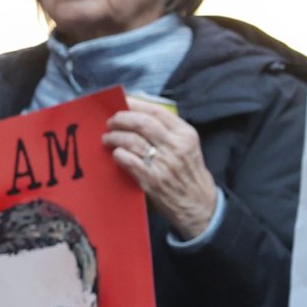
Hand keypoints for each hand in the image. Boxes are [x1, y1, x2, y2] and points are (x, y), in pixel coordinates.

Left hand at [105, 106, 219, 239]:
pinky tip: (115, 154)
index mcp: (186, 134)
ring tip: (107, 138)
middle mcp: (176, 146)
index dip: (135, 104)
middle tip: (110, 122)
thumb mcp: (188, 147)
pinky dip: (118, 154)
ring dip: (115, 137)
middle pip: (142, 123)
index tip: (122, 102)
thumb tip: (137, 116)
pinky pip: (129, 161)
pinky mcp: (152, 180)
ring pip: (132, 141)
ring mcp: (164, 163)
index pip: (157, 111)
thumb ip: (168, 132)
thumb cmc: (189, 173)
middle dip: (121, 119)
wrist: (199, 204)